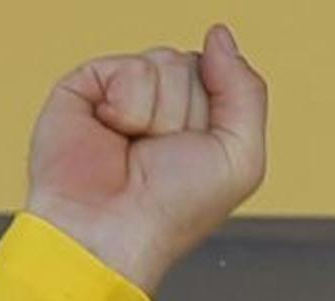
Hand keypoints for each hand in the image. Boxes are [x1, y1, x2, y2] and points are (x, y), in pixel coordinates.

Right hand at [24, 24, 267, 295]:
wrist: (111, 229)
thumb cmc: (173, 211)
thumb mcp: (240, 158)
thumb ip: (246, 90)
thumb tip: (220, 36)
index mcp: (200, 124)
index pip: (221, 75)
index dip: (217, 111)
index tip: (198, 151)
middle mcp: (162, 106)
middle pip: (191, 64)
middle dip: (186, 113)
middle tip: (163, 153)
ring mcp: (124, 94)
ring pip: (163, 62)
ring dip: (158, 113)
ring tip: (136, 148)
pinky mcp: (88, 87)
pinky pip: (129, 66)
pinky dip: (128, 104)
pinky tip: (113, 132)